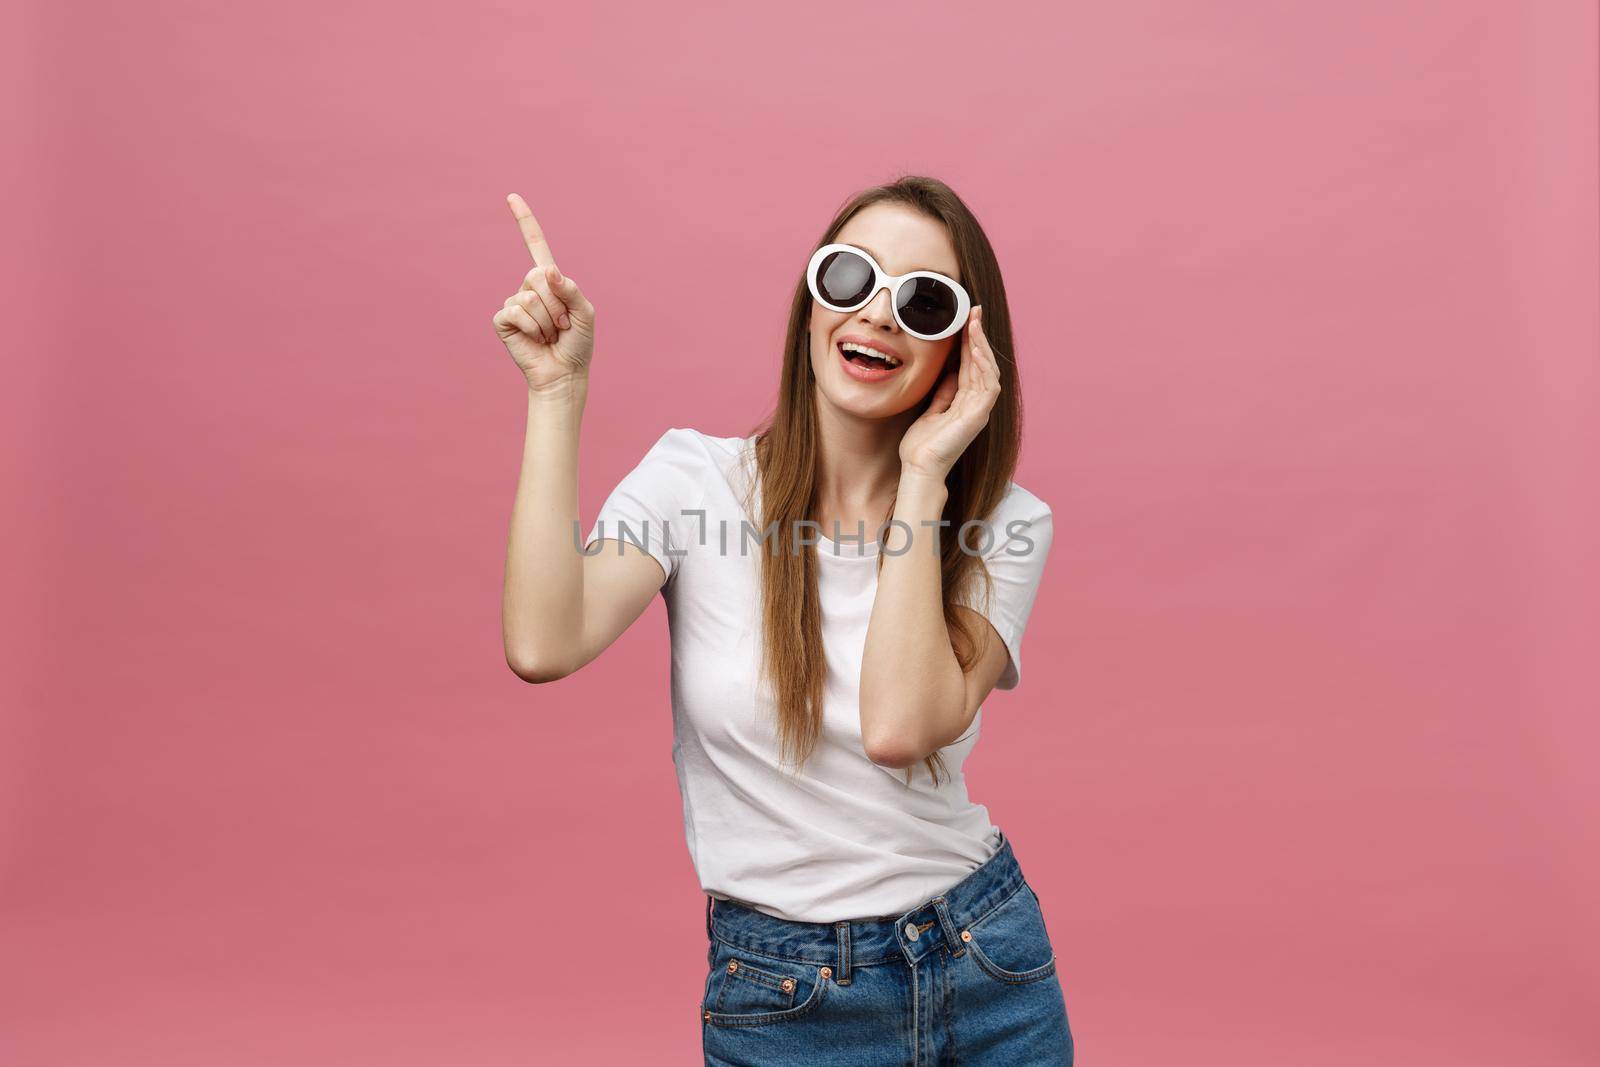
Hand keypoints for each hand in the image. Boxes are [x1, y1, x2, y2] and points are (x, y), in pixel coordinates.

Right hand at [491, 193, 596, 393]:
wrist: (564, 374)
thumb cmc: (578, 344)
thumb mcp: (585, 312)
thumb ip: (570, 289)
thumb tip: (546, 270)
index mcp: (550, 281)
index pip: (536, 245)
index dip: (525, 221)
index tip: (511, 196)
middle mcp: (529, 287)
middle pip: (539, 275)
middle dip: (557, 303)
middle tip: (563, 324)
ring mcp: (514, 302)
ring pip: (530, 297)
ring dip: (548, 320)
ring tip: (551, 334)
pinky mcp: (503, 320)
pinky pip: (517, 312)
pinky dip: (532, 328)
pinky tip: (536, 340)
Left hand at [898, 305, 1001, 480]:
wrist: (919, 468)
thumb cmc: (921, 446)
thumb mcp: (931, 410)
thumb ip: (942, 393)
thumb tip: (948, 373)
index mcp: (965, 401)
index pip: (969, 364)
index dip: (969, 341)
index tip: (965, 318)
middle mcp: (976, 403)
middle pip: (981, 362)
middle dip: (979, 335)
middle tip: (974, 310)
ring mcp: (980, 409)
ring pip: (988, 369)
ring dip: (981, 345)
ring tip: (974, 323)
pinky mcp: (979, 416)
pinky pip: (988, 385)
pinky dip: (983, 366)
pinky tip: (976, 349)